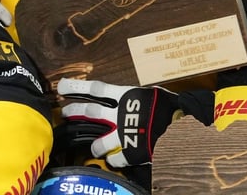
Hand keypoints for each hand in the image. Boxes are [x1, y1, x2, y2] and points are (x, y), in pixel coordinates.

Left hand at [57, 77, 180, 167]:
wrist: (184, 126)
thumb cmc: (172, 106)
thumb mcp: (152, 95)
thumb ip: (135, 97)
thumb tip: (122, 96)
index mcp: (127, 96)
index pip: (96, 89)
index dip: (77, 88)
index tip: (62, 87)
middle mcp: (121, 114)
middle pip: (91, 111)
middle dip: (76, 111)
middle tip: (66, 112)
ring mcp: (124, 134)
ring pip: (99, 142)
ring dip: (96, 145)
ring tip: (95, 147)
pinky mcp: (131, 151)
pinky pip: (115, 158)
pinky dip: (114, 159)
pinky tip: (116, 158)